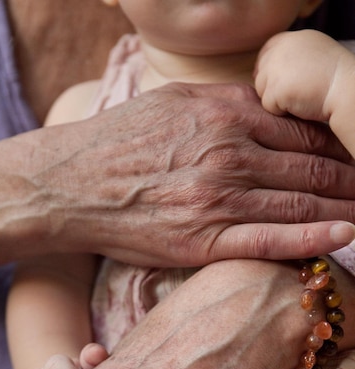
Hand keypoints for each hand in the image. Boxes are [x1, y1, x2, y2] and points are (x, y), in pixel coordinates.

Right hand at [53, 82, 354, 264]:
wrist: (68, 185)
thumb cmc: (117, 142)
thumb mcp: (172, 102)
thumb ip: (225, 105)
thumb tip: (264, 108)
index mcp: (226, 116)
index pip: (304, 130)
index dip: (339, 145)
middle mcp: (231, 155)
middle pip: (313, 166)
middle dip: (351, 178)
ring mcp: (220, 200)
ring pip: (301, 203)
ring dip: (344, 207)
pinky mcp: (204, 240)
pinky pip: (270, 241)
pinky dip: (312, 239)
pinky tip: (344, 236)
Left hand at [255, 30, 353, 123]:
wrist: (345, 90)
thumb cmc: (336, 78)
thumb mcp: (315, 55)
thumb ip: (293, 57)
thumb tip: (272, 70)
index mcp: (293, 39)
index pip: (267, 50)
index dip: (267, 67)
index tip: (273, 82)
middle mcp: (281, 49)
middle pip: (261, 73)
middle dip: (271, 87)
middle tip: (294, 94)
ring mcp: (275, 68)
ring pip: (262, 91)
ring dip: (276, 100)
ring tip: (299, 98)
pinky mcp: (274, 88)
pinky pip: (268, 106)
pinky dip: (281, 111)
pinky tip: (299, 106)